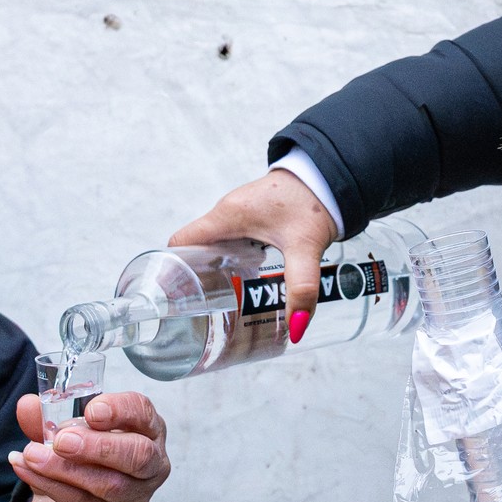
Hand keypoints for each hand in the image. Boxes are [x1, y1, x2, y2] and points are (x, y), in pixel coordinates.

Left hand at [11, 389, 171, 501]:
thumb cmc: (76, 463)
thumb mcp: (59, 436)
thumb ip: (45, 418)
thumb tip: (27, 405)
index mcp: (144, 430)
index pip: (143, 413)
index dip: (120, 410)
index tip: (91, 410)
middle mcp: (150, 464)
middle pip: (138, 455)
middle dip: (99, 446)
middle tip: (62, 440)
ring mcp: (134, 497)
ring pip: (109, 484)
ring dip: (66, 469)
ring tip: (32, 455)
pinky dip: (50, 484)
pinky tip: (27, 469)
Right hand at [171, 167, 340, 318]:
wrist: (329, 175)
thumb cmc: (312, 201)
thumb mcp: (305, 248)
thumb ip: (302, 287)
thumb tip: (298, 326)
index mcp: (226, 216)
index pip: (180, 243)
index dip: (172, 269)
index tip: (176, 296)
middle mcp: (226, 213)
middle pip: (194, 249)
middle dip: (195, 278)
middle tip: (201, 308)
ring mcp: (237, 214)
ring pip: (213, 246)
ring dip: (214, 271)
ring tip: (221, 302)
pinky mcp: (251, 217)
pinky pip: (229, 241)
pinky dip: (231, 261)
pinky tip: (246, 281)